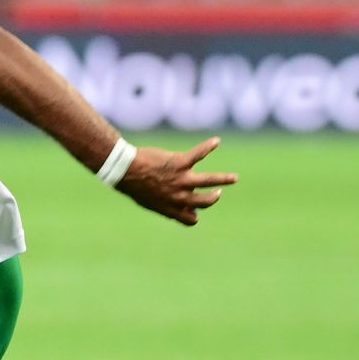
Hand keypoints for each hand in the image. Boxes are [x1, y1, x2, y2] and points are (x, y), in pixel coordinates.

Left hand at [117, 136, 237, 224]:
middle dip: (213, 198)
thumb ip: (164, 203)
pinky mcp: (180, 163)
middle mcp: (179, 196)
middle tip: (218, 192)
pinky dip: (208, 146)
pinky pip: (199, 154)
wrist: (124, 170)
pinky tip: (216, 141)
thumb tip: (177, 203)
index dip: (193, 213)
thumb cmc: (133, 184)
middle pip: (205, 202)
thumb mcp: (148, 201)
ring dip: (223, 179)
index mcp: (170, 208)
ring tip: (234, 178)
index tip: (194, 208)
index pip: (190, 219)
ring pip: (209, 181)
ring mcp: (181, 179)